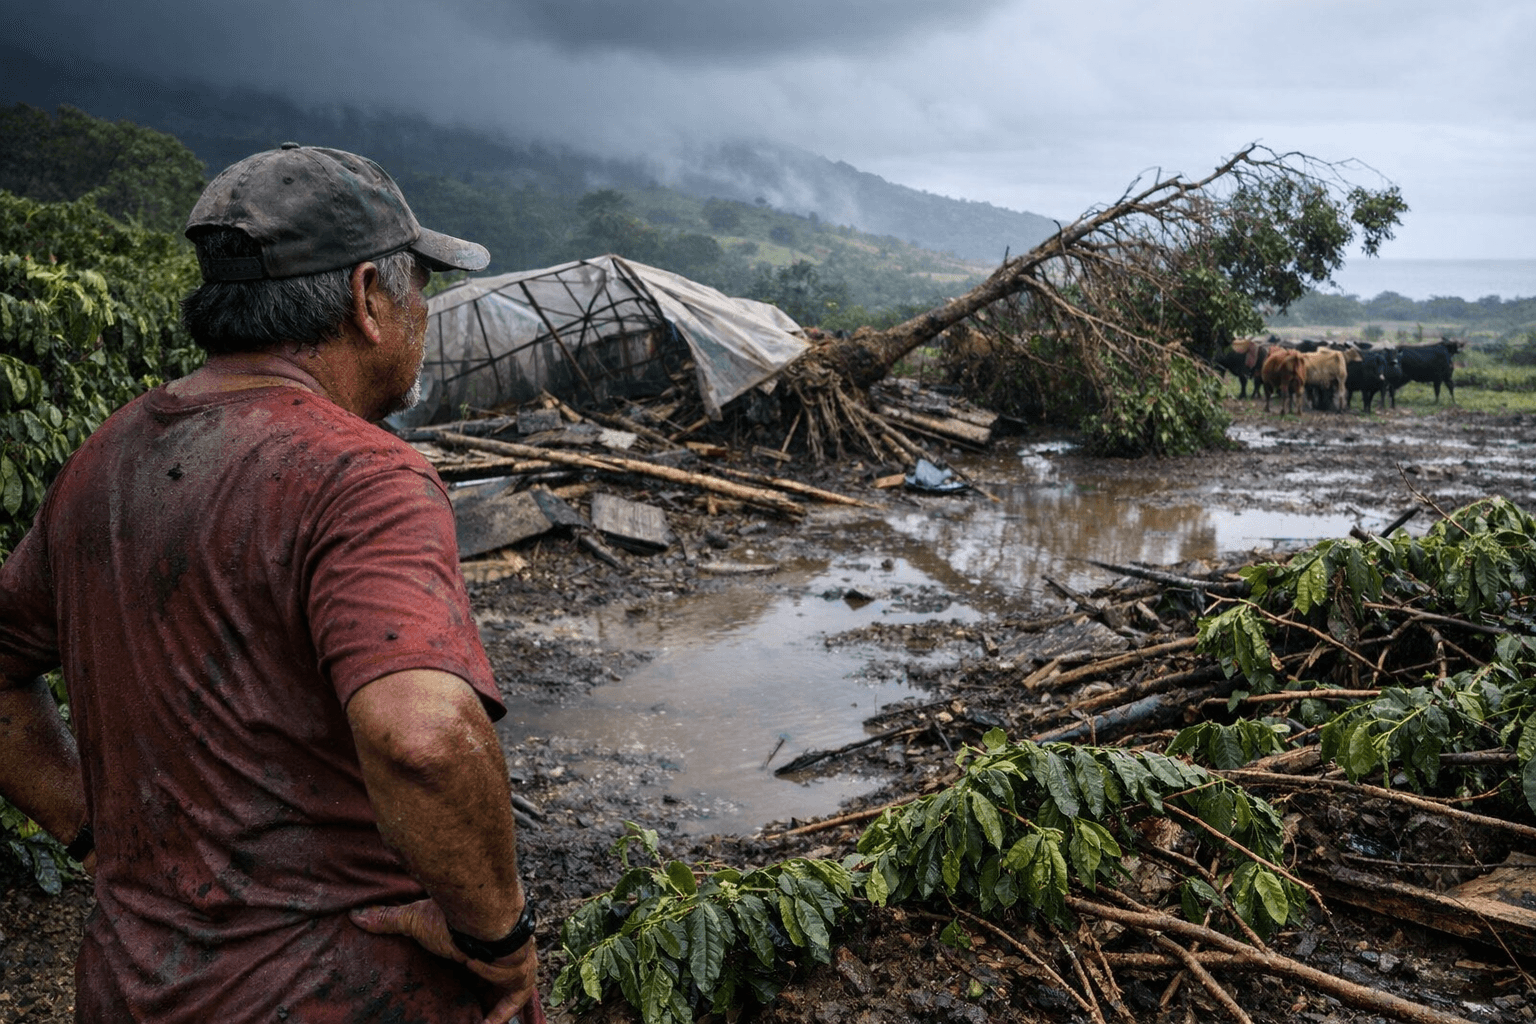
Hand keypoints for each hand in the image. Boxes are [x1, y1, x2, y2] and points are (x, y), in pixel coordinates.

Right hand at [351, 899, 540, 1023]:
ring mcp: (508, 968)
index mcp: (470, 941)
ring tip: (467, 1021)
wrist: (484, 919)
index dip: (458, 976)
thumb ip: (389, 919)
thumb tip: (356, 914)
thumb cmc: (451, 919)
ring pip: (499, 995)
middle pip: (483, 982)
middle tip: (454, 1014)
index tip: (445, 990)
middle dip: (473, 996)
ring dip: (486, 1010)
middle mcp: (491, 954)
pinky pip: (512, 1005)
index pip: (466, 963)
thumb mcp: (415, 920)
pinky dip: (499, 1018)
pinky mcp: (519, 980)